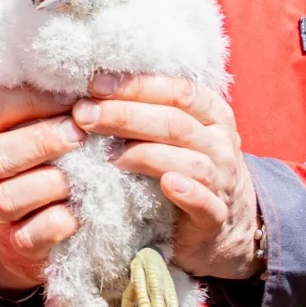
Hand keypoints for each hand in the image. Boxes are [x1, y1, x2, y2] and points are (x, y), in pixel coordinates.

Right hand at [0, 85, 84, 291]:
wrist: (25, 226)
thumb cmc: (41, 161)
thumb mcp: (33, 126)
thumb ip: (49, 102)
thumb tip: (94, 70)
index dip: (34, 99)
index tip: (75, 96)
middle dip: (41, 140)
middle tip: (80, 133)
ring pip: (9, 197)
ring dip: (52, 182)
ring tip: (85, 173)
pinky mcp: (15, 243)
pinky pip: (32, 235)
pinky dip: (60, 223)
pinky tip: (81, 210)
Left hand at [74, 73, 262, 280]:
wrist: (221, 221)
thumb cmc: (183, 163)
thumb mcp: (172, 131)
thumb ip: (145, 109)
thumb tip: (93, 89)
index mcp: (211, 114)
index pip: (178, 91)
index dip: (137, 86)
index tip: (96, 85)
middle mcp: (220, 144)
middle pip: (176, 124)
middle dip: (126, 116)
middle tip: (84, 115)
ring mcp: (222, 181)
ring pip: (192, 162)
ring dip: (147, 155)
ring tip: (107, 155)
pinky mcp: (216, 218)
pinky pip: (207, 204)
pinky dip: (189, 193)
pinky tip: (167, 184)